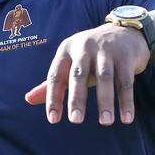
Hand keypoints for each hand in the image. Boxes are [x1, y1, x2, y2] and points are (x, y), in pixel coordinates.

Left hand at [25, 24, 149, 125]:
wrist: (124, 32)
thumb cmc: (91, 55)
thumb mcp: (70, 64)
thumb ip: (52, 83)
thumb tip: (28, 99)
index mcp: (66, 50)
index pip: (56, 75)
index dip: (53, 97)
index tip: (53, 119)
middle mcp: (84, 48)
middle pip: (79, 75)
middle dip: (76, 98)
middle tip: (75, 120)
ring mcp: (106, 50)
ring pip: (105, 77)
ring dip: (105, 101)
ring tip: (105, 122)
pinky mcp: (125, 55)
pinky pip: (125, 81)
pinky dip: (126, 101)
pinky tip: (126, 118)